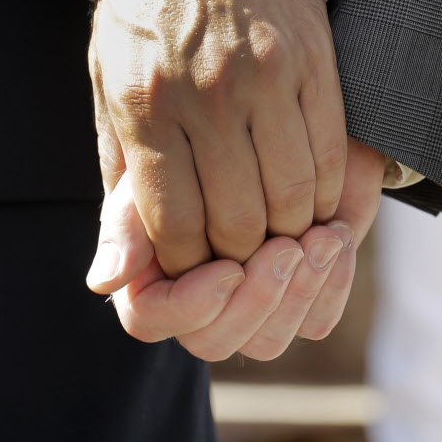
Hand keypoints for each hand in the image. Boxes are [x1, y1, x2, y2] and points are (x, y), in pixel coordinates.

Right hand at [86, 137, 385, 360]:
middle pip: (213, 342)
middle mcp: (198, 298)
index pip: (153, 319)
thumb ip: (132, 217)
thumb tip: (105, 280)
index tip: (229, 268)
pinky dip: (331, 283)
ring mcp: (250, 302)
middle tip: (289, 247)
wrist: (275, 99)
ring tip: (321, 235)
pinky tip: (336, 235)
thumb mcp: (163, 153)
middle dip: (255, 300)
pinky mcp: (302, 295)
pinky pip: (318, 320)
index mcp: (150, 269)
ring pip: (269, 340)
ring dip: (297, 293)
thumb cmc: (203, 123)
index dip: (190, 304)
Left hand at [89, 0, 346, 277]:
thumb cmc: (144, 25)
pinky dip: (322, 195)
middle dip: (239, 261)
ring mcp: (265, 79)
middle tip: (239, 258)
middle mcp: (206, 97)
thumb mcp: (108, 94)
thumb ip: (117, 184)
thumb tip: (110, 279)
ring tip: (275, 231)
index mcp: (145, 107)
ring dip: (287, 233)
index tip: (194, 267)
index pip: (175, 226)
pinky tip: (308, 198)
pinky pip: (329, 157)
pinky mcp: (311, 64)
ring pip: (291, 199)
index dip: (188, 266)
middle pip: (238, 224)